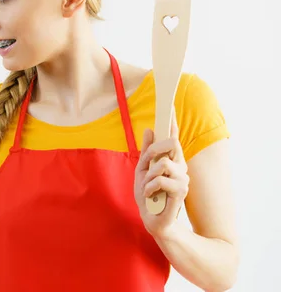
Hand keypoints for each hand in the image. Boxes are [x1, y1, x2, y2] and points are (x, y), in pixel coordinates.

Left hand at [134, 114, 189, 238]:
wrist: (153, 220)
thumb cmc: (148, 196)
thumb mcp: (142, 170)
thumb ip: (147, 152)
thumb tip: (149, 130)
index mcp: (172, 161)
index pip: (173, 137)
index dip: (172, 122)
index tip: (170, 105)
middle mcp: (181, 167)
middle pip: (171, 144)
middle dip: (154, 152)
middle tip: (146, 167)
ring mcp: (183, 179)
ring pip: (163, 163)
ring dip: (149, 176)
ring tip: (149, 188)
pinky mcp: (181, 191)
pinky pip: (160, 180)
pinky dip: (149, 188)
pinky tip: (151, 196)